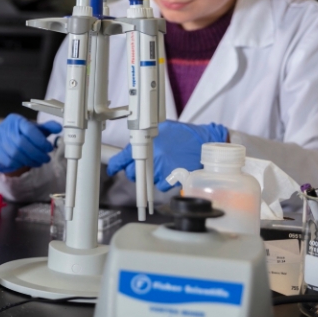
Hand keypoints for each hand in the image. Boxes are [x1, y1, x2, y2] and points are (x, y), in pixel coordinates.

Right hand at [0, 114, 62, 173]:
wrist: (2, 142)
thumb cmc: (21, 134)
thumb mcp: (34, 129)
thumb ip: (47, 128)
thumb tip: (59, 127)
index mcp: (16, 120)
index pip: (29, 130)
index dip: (41, 141)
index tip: (49, 148)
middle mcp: (5, 129)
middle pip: (22, 143)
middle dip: (37, 153)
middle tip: (46, 158)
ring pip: (16, 154)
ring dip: (31, 160)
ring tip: (40, 162)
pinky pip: (10, 161)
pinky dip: (21, 164)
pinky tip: (28, 163)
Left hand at [107, 120, 227, 191]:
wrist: (205, 143)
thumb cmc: (185, 135)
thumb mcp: (161, 130)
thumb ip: (145, 138)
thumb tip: (134, 145)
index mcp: (146, 144)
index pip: (122, 158)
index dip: (115, 165)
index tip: (112, 169)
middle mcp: (151, 158)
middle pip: (132, 173)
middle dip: (135, 171)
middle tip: (144, 165)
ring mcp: (161, 170)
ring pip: (146, 180)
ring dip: (150, 176)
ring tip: (162, 166)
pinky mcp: (171, 179)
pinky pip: (160, 186)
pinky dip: (163, 181)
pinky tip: (169, 172)